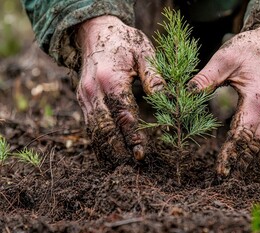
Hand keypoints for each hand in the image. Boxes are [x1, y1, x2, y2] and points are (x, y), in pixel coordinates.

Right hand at [76, 16, 163, 164]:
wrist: (94, 31)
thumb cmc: (122, 41)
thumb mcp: (144, 52)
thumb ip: (155, 77)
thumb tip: (169, 101)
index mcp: (110, 80)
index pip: (122, 115)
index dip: (132, 136)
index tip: (141, 153)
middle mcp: (92, 92)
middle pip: (103, 129)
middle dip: (118, 149)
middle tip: (133, 164)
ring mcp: (83, 97)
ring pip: (93, 131)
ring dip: (106, 149)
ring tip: (121, 165)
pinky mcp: (82, 100)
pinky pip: (89, 126)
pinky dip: (98, 141)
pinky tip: (108, 152)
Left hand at [188, 16, 259, 175]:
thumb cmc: (252, 48)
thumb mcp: (225, 58)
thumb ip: (206, 77)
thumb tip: (185, 93)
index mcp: (258, 100)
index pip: (241, 136)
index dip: (230, 154)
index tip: (220, 170)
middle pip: (253, 145)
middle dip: (238, 159)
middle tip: (223, 174)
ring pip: (259, 141)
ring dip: (245, 152)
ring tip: (229, 163)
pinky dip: (250, 140)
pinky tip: (239, 143)